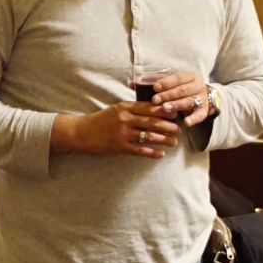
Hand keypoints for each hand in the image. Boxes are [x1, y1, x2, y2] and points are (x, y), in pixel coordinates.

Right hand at [52, 102, 178, 159]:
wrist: (83, 133)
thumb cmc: (101, 120)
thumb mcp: (116, 109)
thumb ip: (133, 109)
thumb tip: (153, 108)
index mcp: (125, 107)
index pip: (149, 107)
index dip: (164, 111)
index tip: (175, 114)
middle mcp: (125, 119)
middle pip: (152, 121)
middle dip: (168, 126)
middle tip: (179, 130)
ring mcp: (123, 133)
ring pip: (148, 136)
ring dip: (164, 140)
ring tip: (173, 142)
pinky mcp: (120, 146)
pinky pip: (140, 150)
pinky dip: (152, 152)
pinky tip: (160, 154)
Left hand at [148, 71, 213, 126]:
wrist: (203, 99)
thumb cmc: (181, 91)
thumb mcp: (172, 85)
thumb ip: (155, 83)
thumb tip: (132, 84)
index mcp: (189, 76)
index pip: (178, 77)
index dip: (166, 82)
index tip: (155, 87)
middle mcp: (197, 86)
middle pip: (182, 90)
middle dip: (168, 95)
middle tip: (155, 100)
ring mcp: (202, 98)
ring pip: (189, 101)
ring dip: (176, 105)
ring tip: (165, 109)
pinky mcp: (204, 111)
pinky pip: (200, 115)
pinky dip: (193, 119)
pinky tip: (186, 123)